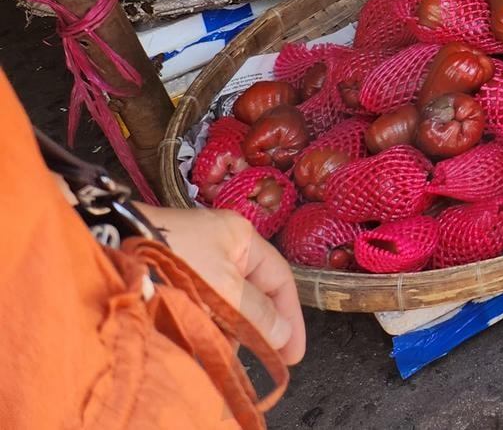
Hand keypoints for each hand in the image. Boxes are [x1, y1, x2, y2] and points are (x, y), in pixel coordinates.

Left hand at [137, 204, 306, 365]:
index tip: (293, 351)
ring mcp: (192, 260)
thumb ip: (255, 312)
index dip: (289, 316)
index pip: (279, 278)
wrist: (113, 246)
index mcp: (241, 238)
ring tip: (225, 356)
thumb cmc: (176, 259)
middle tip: (261, 360)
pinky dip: (201, 325)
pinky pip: (196, 306)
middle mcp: (220, 246)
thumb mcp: (224, 287)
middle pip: (251, 292)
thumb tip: (281, 334)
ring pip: (222, 302)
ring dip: (226, 329)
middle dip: (256, 327)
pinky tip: (198, 343)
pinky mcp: (167, 276)